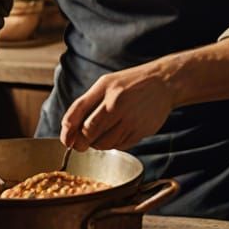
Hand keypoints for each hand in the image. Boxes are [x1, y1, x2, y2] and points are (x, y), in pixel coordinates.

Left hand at [60, 63, 175, 152]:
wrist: (163, 82)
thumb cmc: (129, 83)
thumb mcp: (106, 83)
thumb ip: (86, 103)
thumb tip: (68, 128)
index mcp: (106, 89)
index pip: (79, 111)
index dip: (68, 130)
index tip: (66, 140)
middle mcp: (117, 104)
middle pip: (89, 132)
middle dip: (81, 142)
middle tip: (80, 144)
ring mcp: (130, 119)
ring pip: (104, 143)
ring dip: (97, 144)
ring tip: (100, 136)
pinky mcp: (141, 131)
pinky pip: (119, 146)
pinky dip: (113, 144)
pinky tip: (116, 134)